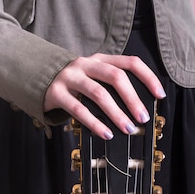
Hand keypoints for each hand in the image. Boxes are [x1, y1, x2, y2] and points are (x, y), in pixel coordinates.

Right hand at [44, 54, 165, 139]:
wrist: (35, 76)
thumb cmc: (72, 82)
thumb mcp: (91, 76)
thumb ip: (109, 84)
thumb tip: (136, 107)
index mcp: (99, 59)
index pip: (130, 63)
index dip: (148, 78)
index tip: (159, 95)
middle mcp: (85, 65)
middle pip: (116, 77)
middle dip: (133, 99)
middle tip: (142, 118)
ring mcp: (70, 77)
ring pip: (99, 93)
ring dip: (116, 113)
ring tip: (127, 129)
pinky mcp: (56, 93)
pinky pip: (79, 110)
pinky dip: (95, 123)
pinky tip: (105, 133)